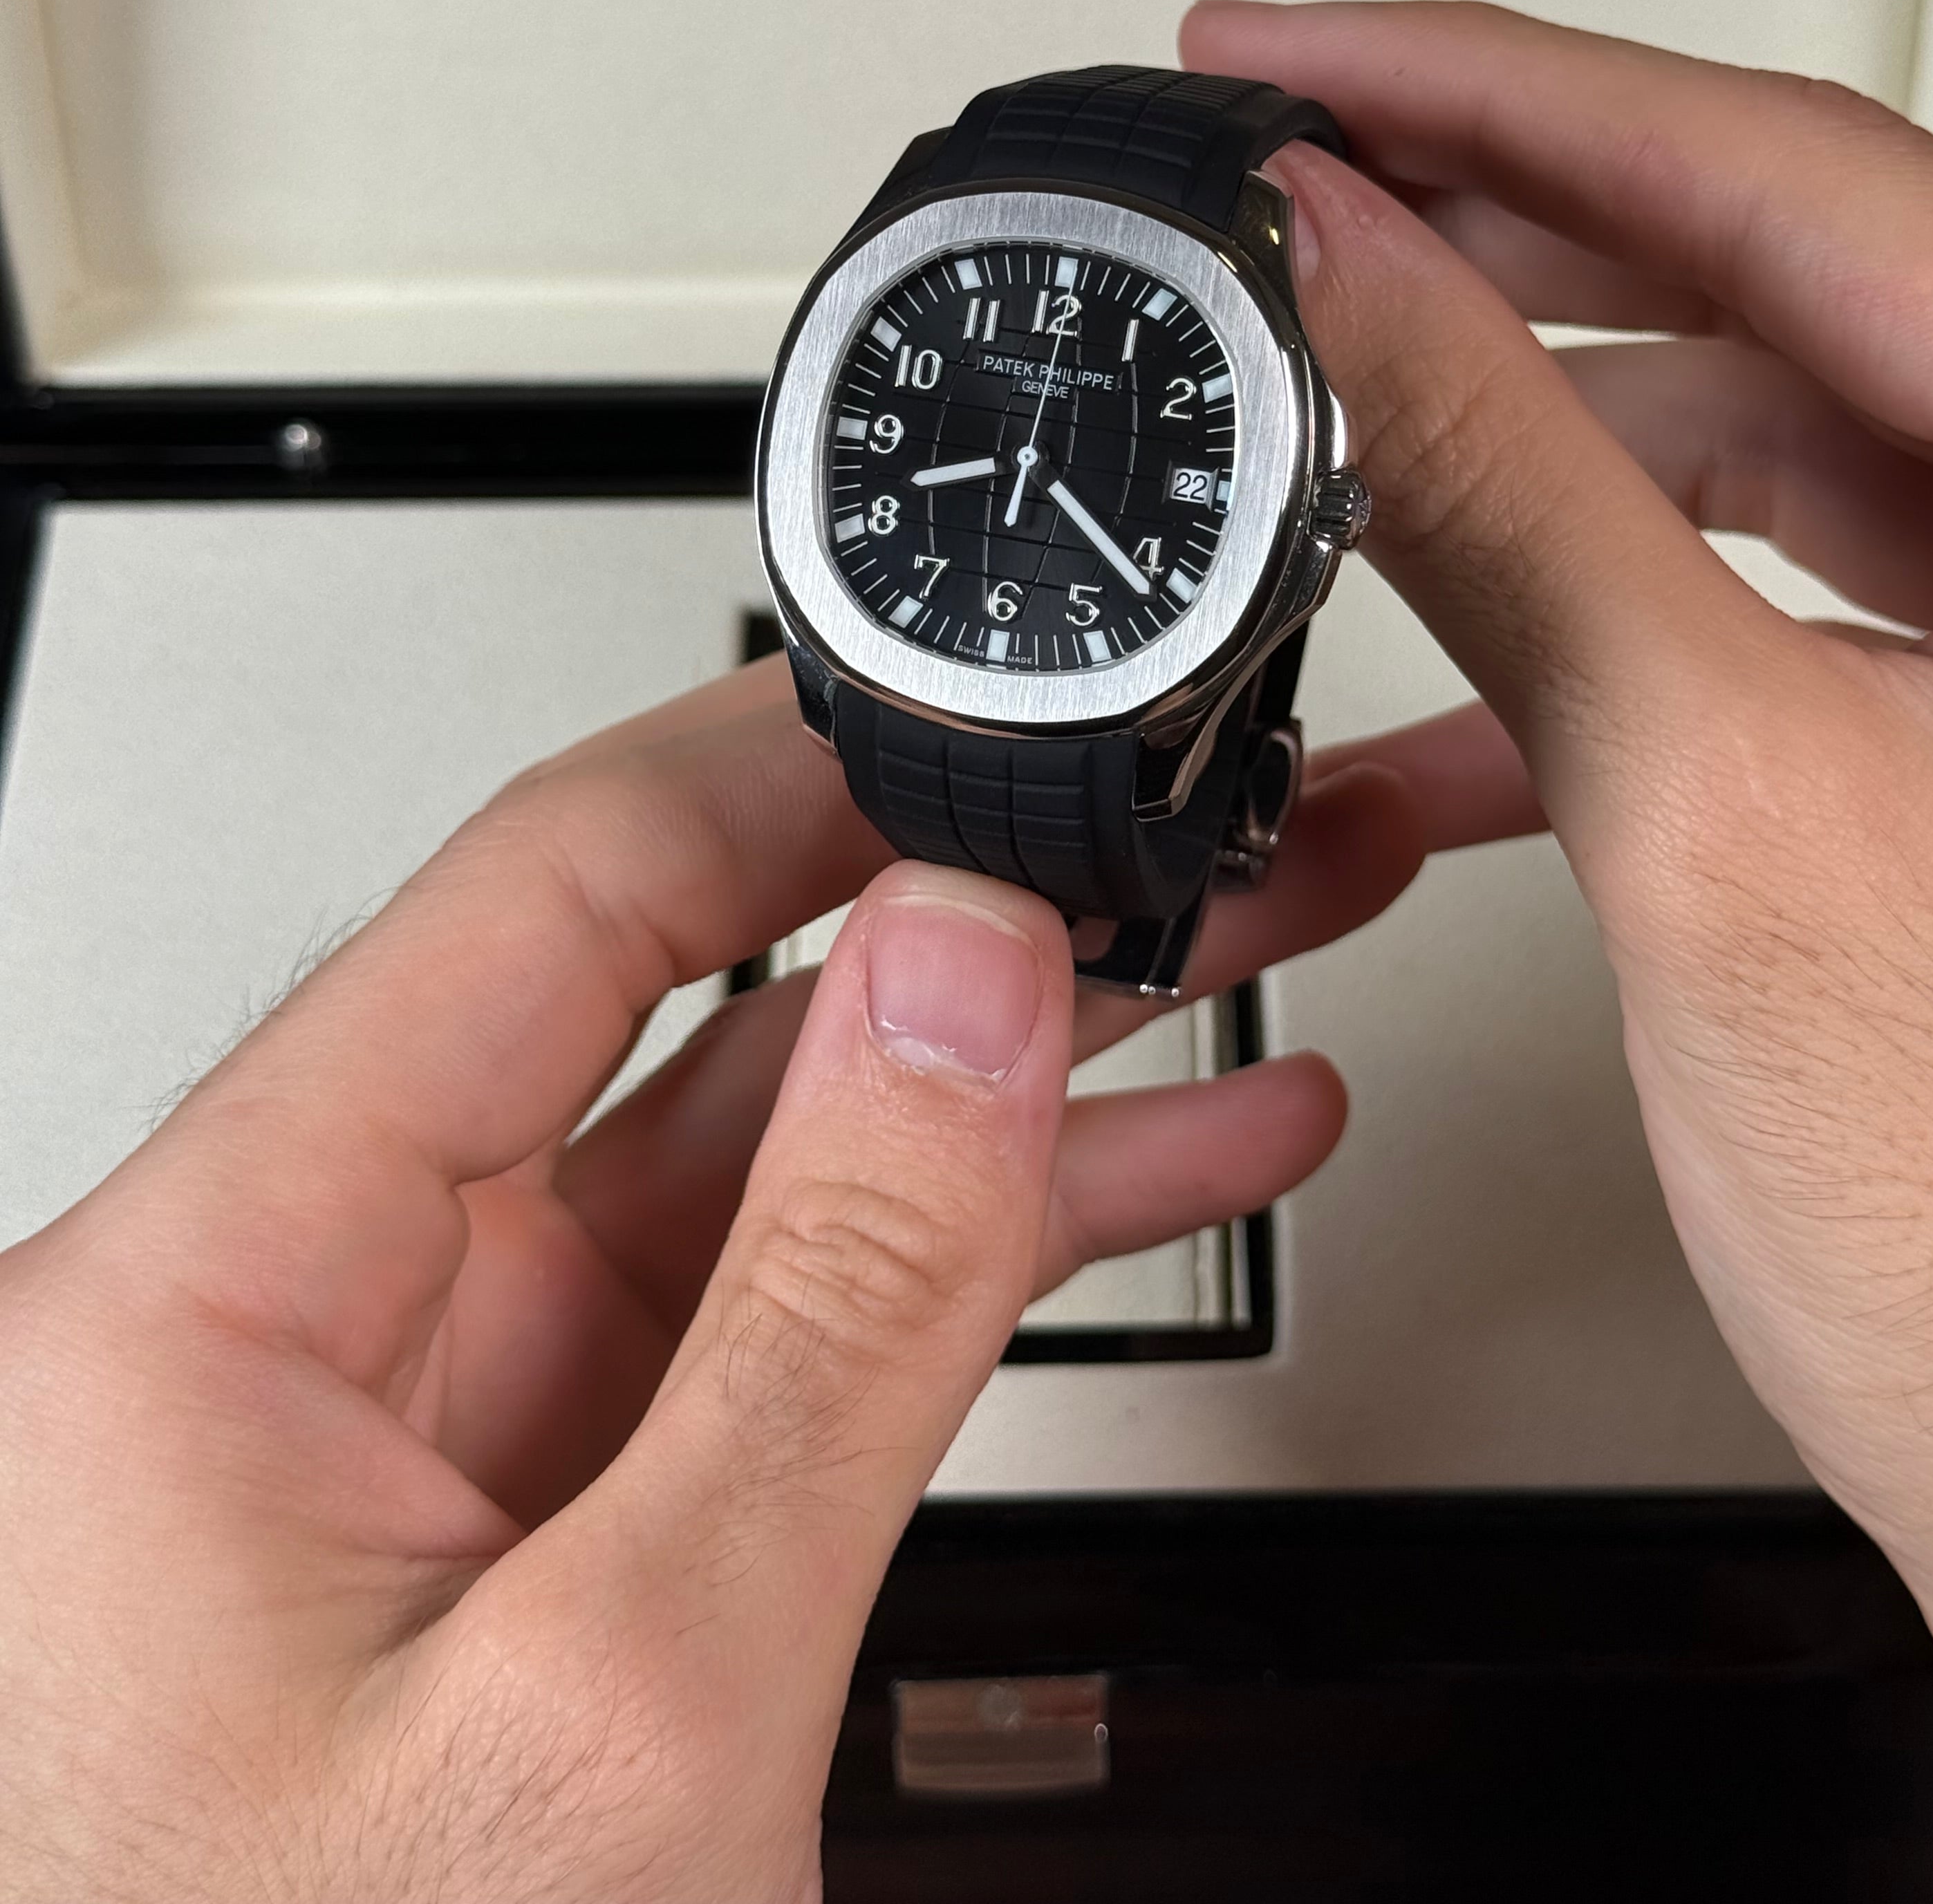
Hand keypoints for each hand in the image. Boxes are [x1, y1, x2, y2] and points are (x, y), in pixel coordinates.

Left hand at [0, 654, 1427, 1902]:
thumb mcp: (618, 1716)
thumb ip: (822, 1314)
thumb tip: (957, 986)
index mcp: (197, 1305)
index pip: (532, 903)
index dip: (785, 779)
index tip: (984, 721)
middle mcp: (287, 1337)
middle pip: (667, 1017)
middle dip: (950, 921)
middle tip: (1159, 838)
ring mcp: (424, 1442)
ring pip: (748, 1171)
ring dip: (1001, 1083)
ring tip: (1230, 978)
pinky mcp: (527, 1538)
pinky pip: (758, 1334)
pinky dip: (953, 1263)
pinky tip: (1138, 1180)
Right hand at [1185, 0, 1932, 1893]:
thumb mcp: (1723, 814)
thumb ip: (1508, 497)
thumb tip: (1337, 281)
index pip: (1794, 167)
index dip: (1496, 87)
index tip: (1295, 59)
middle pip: (1779, 267)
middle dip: (1502, 234)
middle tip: (1284, 188)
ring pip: (1766, 426)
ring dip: (1534, 436)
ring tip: (1329, 416)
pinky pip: (1779, 586)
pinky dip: (1603, 603)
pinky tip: (1445, 667)